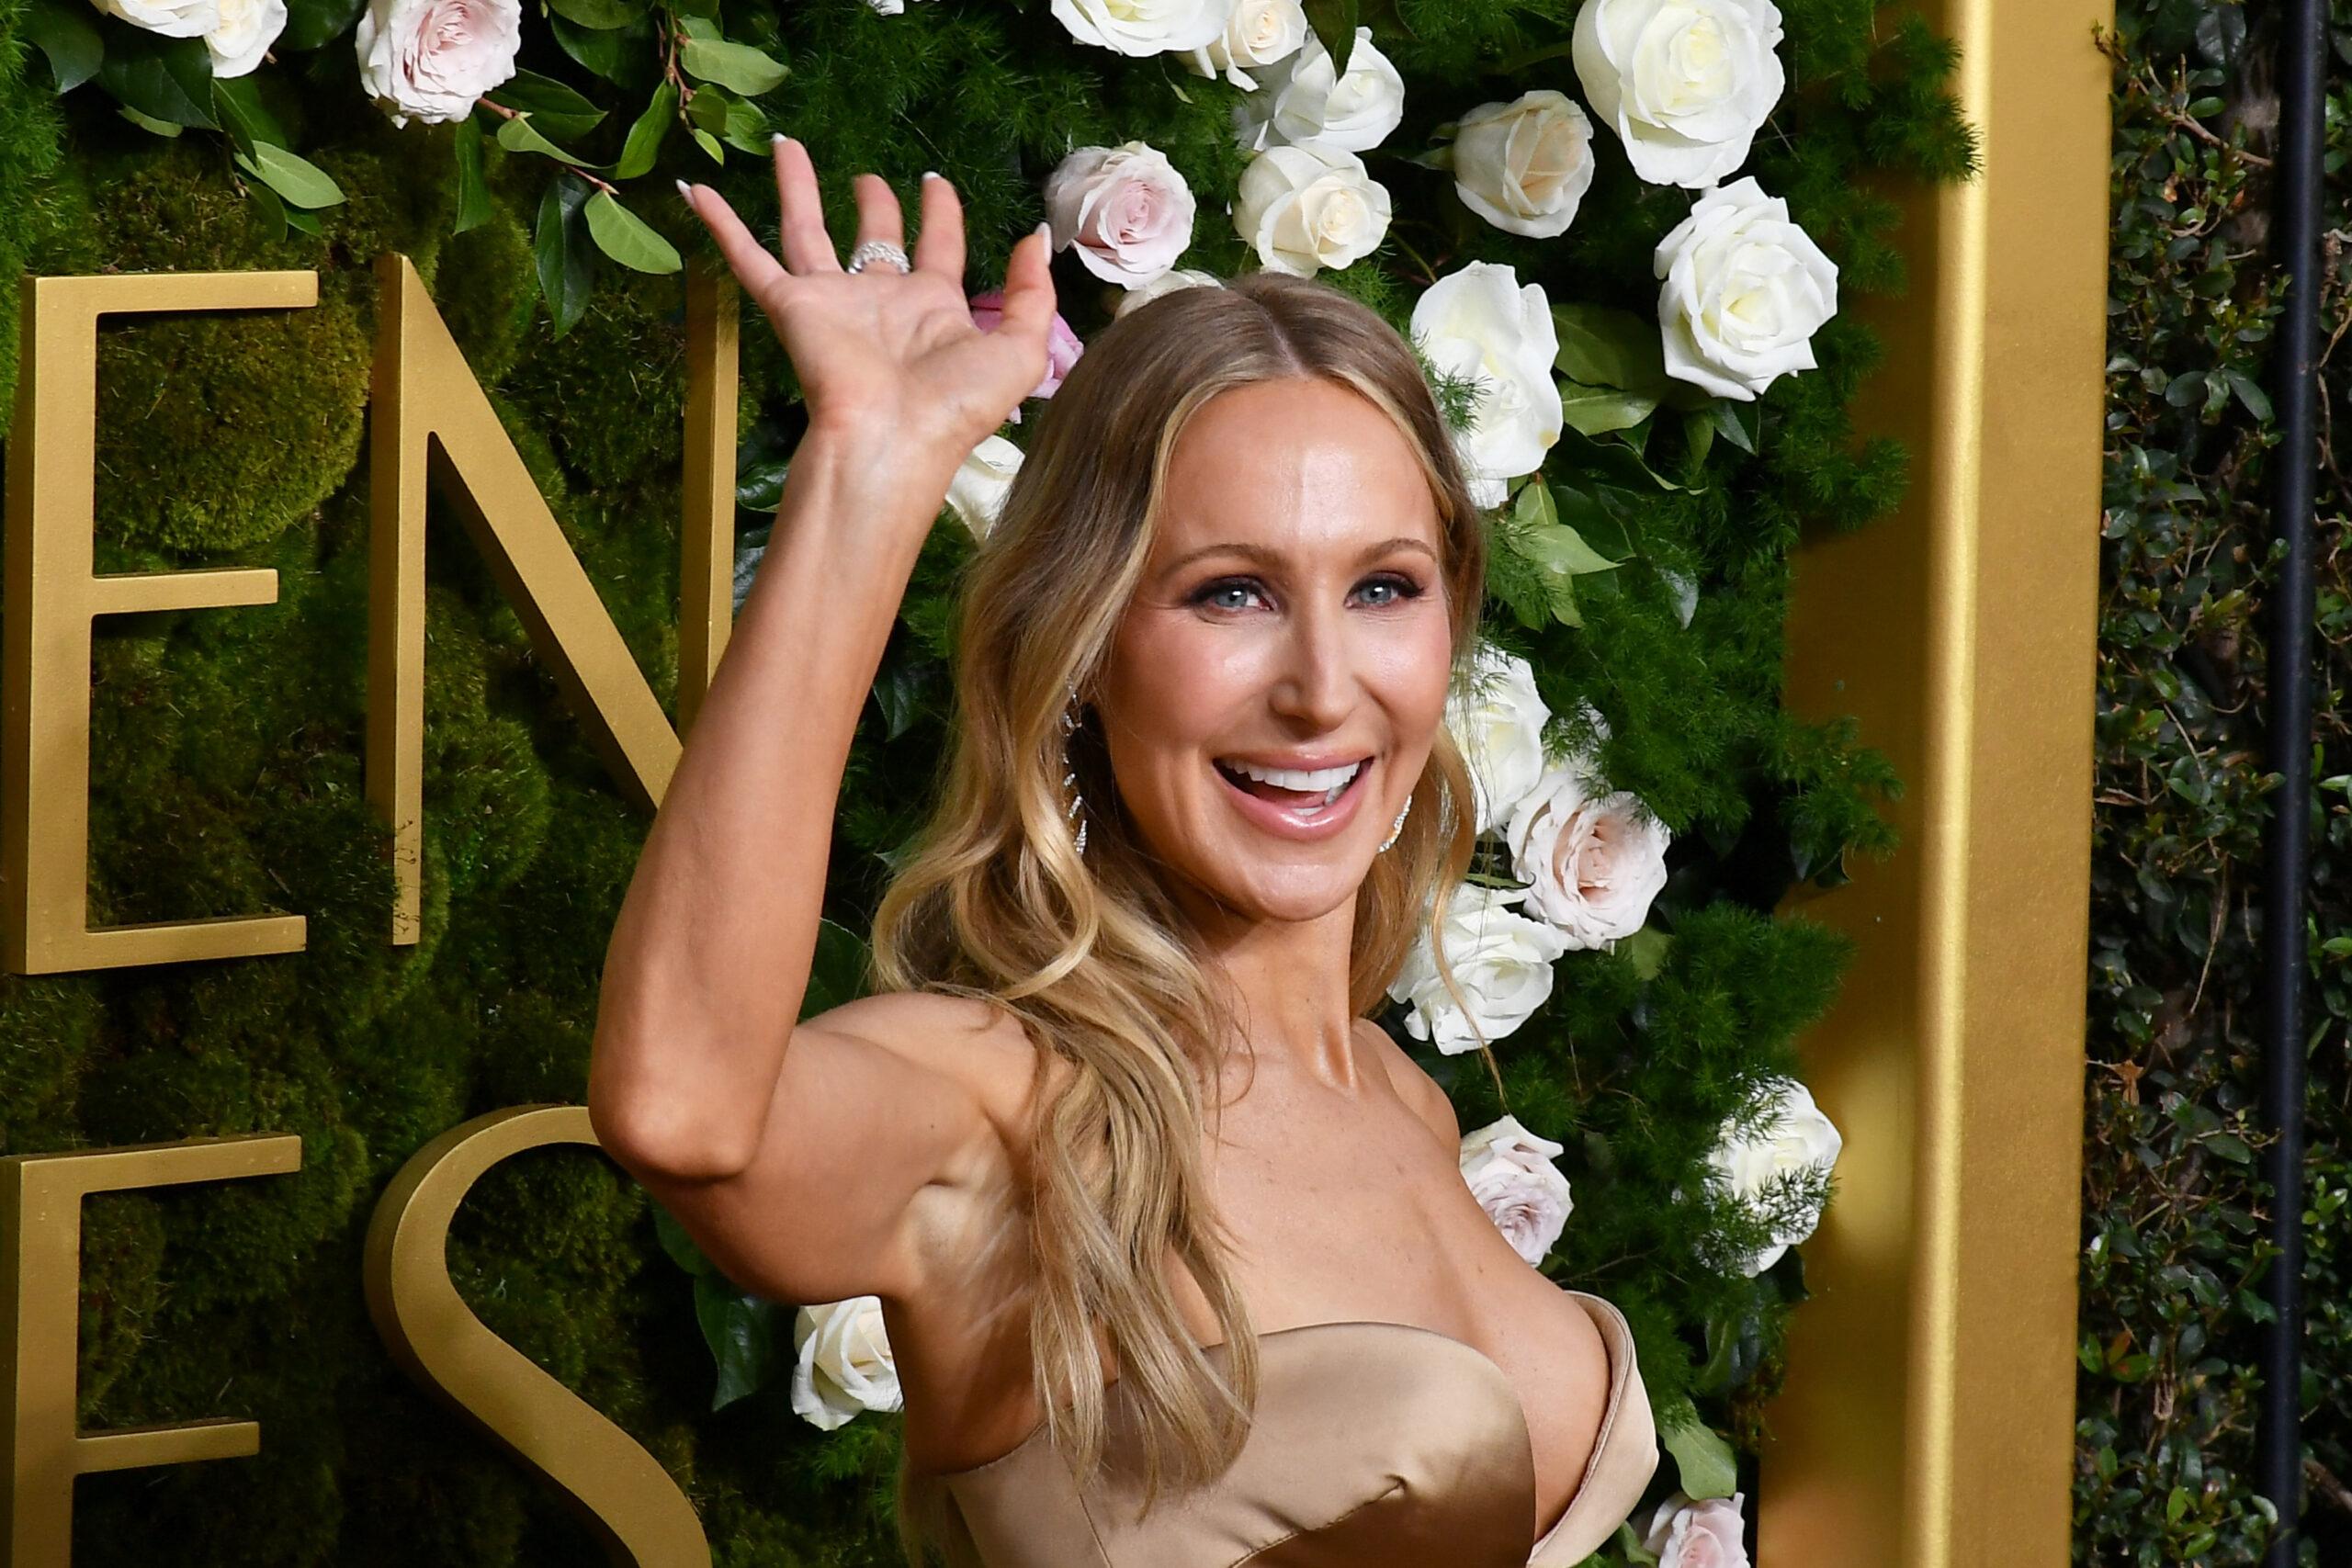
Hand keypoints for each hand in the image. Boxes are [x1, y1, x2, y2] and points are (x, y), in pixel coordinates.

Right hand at [680, 138, 1057, 473]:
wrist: (894, 439)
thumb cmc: (956, 406)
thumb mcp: (1019, 348)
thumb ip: (1031, 293)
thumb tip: (1033, 238)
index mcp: (934, 308)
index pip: (938, 247)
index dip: (940, 212)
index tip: (935, 182)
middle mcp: (881, 301)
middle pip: (872, 236)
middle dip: (873, 203)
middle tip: (867, 177)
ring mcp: (832, 303)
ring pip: (807, 231)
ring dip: (796, 188)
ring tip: (787, 145)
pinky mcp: (791, 308)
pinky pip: (749, 259)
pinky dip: (721, 226)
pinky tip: (697, 191)